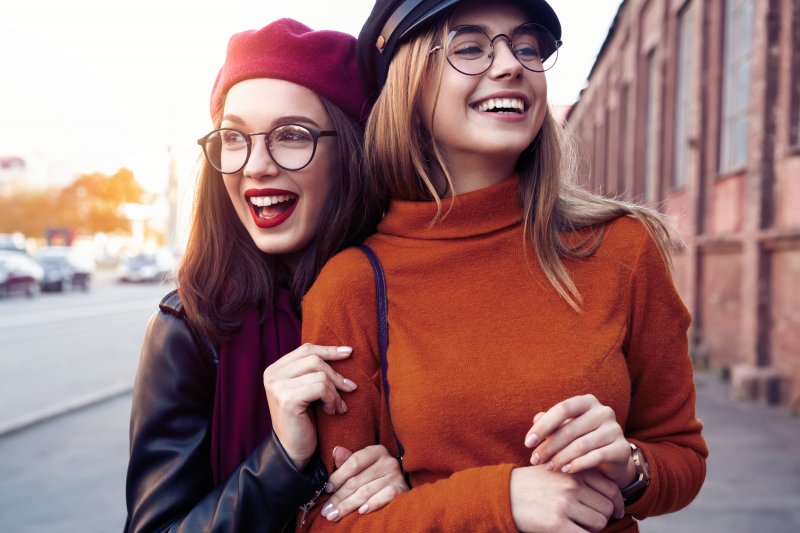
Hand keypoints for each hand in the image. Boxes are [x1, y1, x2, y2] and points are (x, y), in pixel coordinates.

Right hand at [263, 343, 356, 468]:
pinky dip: (332, 399)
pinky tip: (331, 411)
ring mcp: (278, 387)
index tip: (349, 352)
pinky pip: (320, 388)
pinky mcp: (287, 399)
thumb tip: (343, 351)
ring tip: (338, 406)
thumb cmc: (304, 420)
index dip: (329, 350)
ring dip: (335, 391)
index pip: (306, 349)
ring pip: (320, 374)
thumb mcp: (307, 390)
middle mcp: (273, 375)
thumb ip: (313, 371)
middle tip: (350, 389)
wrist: (293, 451)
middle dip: (336, 374)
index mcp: (275, 369)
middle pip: (314, 359)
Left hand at [319, 445, 407, 521]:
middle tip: (326, 511)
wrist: (395, 484)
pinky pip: (385, 497)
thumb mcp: (361, 465)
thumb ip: (347, 460)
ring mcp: (396, 475)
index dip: (338, 476)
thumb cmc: (373, 474)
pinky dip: (373, 504)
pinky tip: (361, 511)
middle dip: (339, 497)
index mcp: (376, 451)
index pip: (354, 462)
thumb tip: (336, 451)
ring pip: (366, 491)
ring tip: (334, 515)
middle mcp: (387, 461)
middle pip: (357, 480)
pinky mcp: (401, 489)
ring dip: (348, 505)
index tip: (327, 489)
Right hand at [510, 466, 623, 532]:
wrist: (505, 494)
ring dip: (592, 528)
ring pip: (598, 523)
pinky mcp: (556, 524)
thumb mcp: (555, 468)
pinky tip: (574, 531)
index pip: (610, 488)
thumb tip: (608, 490)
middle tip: (590, 519)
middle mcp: (572, 485)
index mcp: (574, 471)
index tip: (617, 510)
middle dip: (602, 516)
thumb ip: (579, 473)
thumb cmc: (531, 483)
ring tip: (579, 525)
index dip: (617, 502)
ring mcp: (565, 505)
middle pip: (606, 508)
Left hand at [524, 395, 634, 487]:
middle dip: (549, 446)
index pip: (562, 409)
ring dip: (561, 457)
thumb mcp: (565, 430)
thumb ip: (550, 423)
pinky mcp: (623, 448)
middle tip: (535, 460)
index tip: (527, 443)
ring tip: (548, 467)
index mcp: (588, 402)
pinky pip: (597, 456)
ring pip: (582, 444)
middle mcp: (604, 411)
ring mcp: (615, 429)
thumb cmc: (581, 440)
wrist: (611, 460)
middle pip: (570, 428)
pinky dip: (579, 464)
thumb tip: (536, 419)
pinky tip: (566, 470)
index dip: (543, 426)